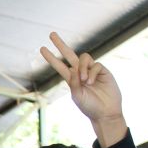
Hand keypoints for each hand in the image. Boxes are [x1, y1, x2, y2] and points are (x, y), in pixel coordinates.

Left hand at [40, 32, 125, 146]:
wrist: (105, 113)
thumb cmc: (90, 107)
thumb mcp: (77, 96)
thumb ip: (74, 83)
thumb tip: (74, 68)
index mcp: (71, 79)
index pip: (60, 66)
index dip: (51, 58)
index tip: (42, 49)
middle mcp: (80, 72)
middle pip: (70, 54)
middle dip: (60, 45)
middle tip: (51, 34)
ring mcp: (92, 70)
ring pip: (84, 58)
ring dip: (82, 68)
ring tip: (85, 81)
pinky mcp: (103, 71)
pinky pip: (96, 65)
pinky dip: (92, 73)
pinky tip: (91, 82)